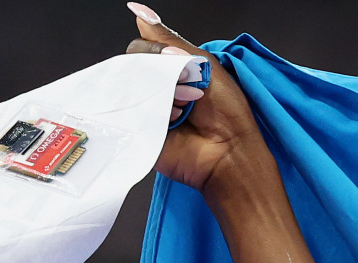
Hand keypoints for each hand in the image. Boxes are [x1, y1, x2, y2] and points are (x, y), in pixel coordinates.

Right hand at [124, 5, 264, 191]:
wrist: (231, 153)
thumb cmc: (227, 113)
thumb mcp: (202, 64)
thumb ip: (168, 40)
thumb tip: (138, 11)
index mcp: (168, 71)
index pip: (141, 49)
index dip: (156, 54)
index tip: (181, 66)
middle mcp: (153, 88)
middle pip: (131, 66)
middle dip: (160, 76)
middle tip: (189, 93)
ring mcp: (144, 109)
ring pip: (127, 87)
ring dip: (159, 95)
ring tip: (184, 110)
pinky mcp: (139, 130)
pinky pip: (126, 113)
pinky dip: (149, 112)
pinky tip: (173, 121)